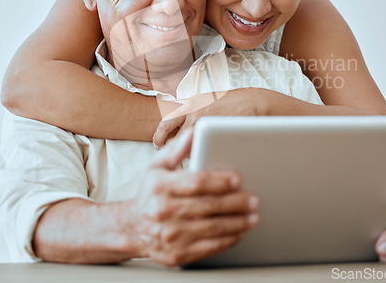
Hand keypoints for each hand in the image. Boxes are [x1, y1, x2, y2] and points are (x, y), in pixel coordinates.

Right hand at [130, 128, 259, 265]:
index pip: (196, 183)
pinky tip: (239, 232)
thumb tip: (194, 131)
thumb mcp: (157, 167)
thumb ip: (177, 148)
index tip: (238, 178)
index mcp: (161, 186)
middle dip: (236, 202)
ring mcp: (171, 235)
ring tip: (253, 216)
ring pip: (212, 228)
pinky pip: (208, 248)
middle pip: (208, 206)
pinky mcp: (177, 254)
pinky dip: (227, 240)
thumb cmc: (150, 193)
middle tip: (254, 199)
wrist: (131, 228)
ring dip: (237, 222)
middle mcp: (164, 211)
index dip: (219, 180)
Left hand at [152, 89, 261, 147]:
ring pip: (185, 147)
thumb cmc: (231, 102)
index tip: (158, 143)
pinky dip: (200, 154)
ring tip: (190, 154)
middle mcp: (193, 113)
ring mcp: (204, 125)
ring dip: (185, 152)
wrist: (253, 102)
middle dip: (167, 147)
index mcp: (190, 104)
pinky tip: (205, 154)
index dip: (160, 135)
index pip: (166, 122)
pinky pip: (201, 151)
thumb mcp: (206, 100)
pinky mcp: (214, 135)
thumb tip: (177, 122)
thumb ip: (191, 110)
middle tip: (167, 154)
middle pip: (171, 136)